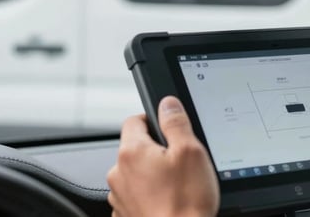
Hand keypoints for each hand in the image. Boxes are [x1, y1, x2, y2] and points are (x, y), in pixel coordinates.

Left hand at [107, 97, 219, 216]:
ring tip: (177, 186)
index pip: (134, 120)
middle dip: (156, 151)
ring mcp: (120, 197)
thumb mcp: (191, 151)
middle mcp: (119, 173)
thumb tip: (168, 103)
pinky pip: (136, 196)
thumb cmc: (186, 202)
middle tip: (181, 161)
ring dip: (153, 174)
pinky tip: (169, 201)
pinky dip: (150, 195)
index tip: (169, 128)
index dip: (153, 120)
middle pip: (135, 148)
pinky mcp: (126, 215)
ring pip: (136, 173)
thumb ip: (176, 122)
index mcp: (132, 152)